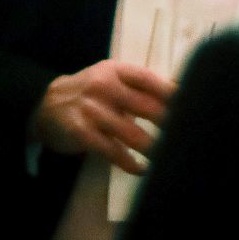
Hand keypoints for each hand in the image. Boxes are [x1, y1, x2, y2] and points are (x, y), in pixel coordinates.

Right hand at [31, 59, 176, 174]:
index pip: (150, 81)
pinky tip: (141, 169)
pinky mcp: (82, 133)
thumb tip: (180, 93)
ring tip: (168, 159)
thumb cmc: (88, 93)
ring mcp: (92, 110)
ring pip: (133, 134)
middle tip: (186, 138)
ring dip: (154, 150)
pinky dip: (131, 163)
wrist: (45, 106)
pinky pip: (114, 152)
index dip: (173, 95)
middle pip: (147, 108)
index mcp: (115, 70)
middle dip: (169, 125)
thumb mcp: (110, 79)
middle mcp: (103, 86)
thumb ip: (139, 87)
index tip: (194, 107)